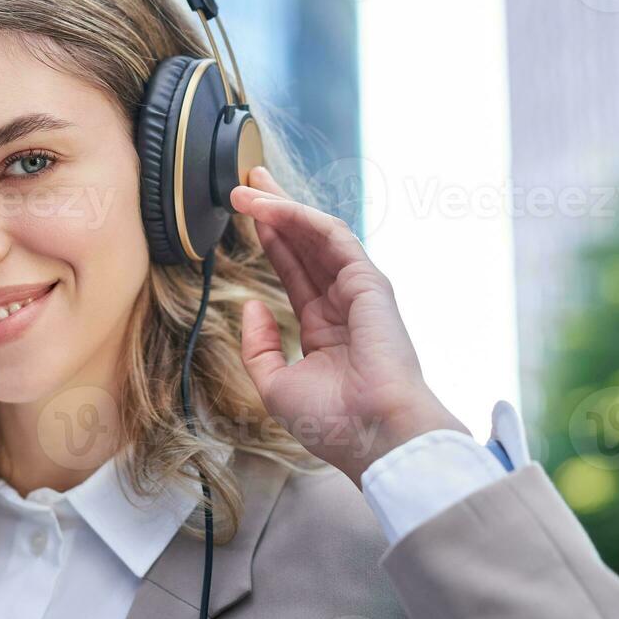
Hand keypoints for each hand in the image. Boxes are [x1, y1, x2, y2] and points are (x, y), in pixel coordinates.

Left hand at [231, 166, 468, 484]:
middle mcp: (342, 304)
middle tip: (247, 182)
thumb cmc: (333, 423)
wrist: (374, 436)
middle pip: (304, 245)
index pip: (293, 273)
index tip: (243, 216)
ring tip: (248, 187)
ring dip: (281, 207)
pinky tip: (270, 207)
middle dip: (275, 211)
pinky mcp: (368, 281)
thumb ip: (259, 347)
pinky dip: (299, 217)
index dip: (270, 241)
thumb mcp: (276, 386)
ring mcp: (358, 290)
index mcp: (325, 329)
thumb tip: (252, 306)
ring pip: (316, 235)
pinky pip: (331, 238)